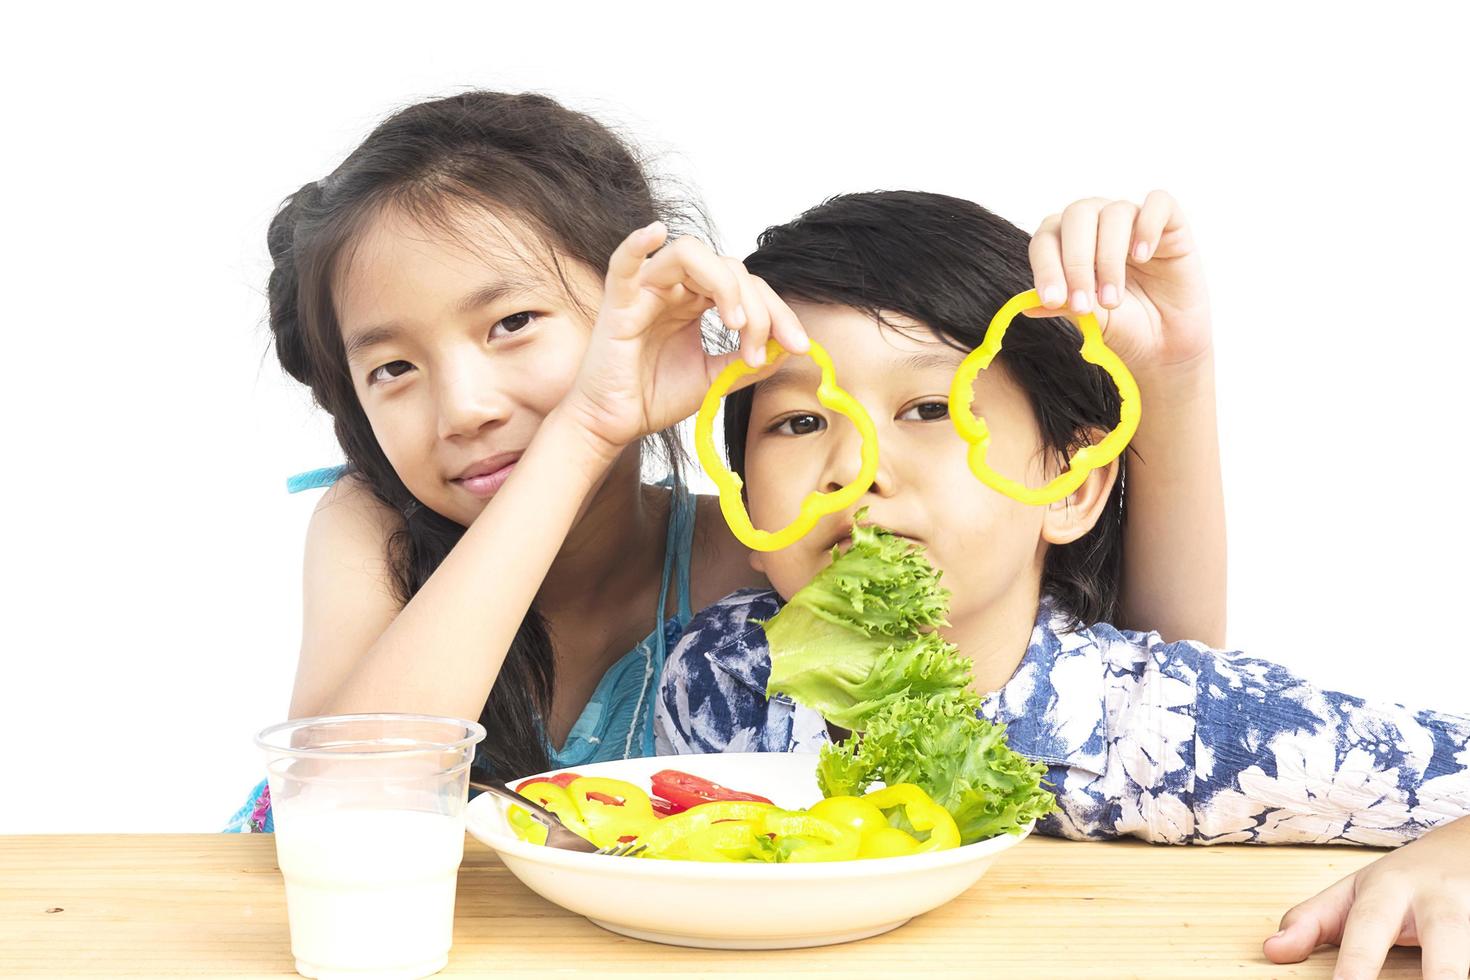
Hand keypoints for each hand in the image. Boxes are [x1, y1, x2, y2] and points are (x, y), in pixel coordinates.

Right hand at [562, 222, 807, 454]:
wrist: (614, 424)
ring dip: (724, 284)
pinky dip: (638, 242)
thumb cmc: (654, 397)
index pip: (748, 287)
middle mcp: (676, 287)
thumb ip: (749, 360)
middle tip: (761, 350)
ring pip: (692, 254)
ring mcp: (646, 289)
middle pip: (730, 268)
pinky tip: (655, 233)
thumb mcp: (716, 378)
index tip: (798, 346)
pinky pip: (624, 260)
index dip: (779, 313)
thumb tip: (790, 347)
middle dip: (760, 307)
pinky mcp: (618, 300)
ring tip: (736, 323)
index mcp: (698, 300)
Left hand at [1025, 191, 1211, 376]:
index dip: (1046, 267)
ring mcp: (1133, 220)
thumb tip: (1027, 305)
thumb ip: (1062, 306)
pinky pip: (1158, 203)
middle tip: (1083, 305)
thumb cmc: (1122, 326)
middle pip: (1077, 216)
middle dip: (1076, 262)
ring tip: (1112, 299)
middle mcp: (1097, 223)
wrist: (1166, 342)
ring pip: (1114, 212)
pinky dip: (1148, 225)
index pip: (1046, 239)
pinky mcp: (1171, 223)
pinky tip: (1143, 256)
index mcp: (1067, 242)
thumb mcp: (1088, 320)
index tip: (1053, 301)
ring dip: (1109, 258)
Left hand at [1264, 815, 1469, 978]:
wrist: (1462, 850)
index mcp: (1391, 888)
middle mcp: (1438, 900)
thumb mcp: (1351, 893)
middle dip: (1440, 974)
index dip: (1358, 964)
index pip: (1369, 928)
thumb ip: (1311, 922)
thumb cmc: (1399, 883)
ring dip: (1458, 974)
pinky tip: (1463, 977)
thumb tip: (1272, 952)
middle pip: (1445, 934)